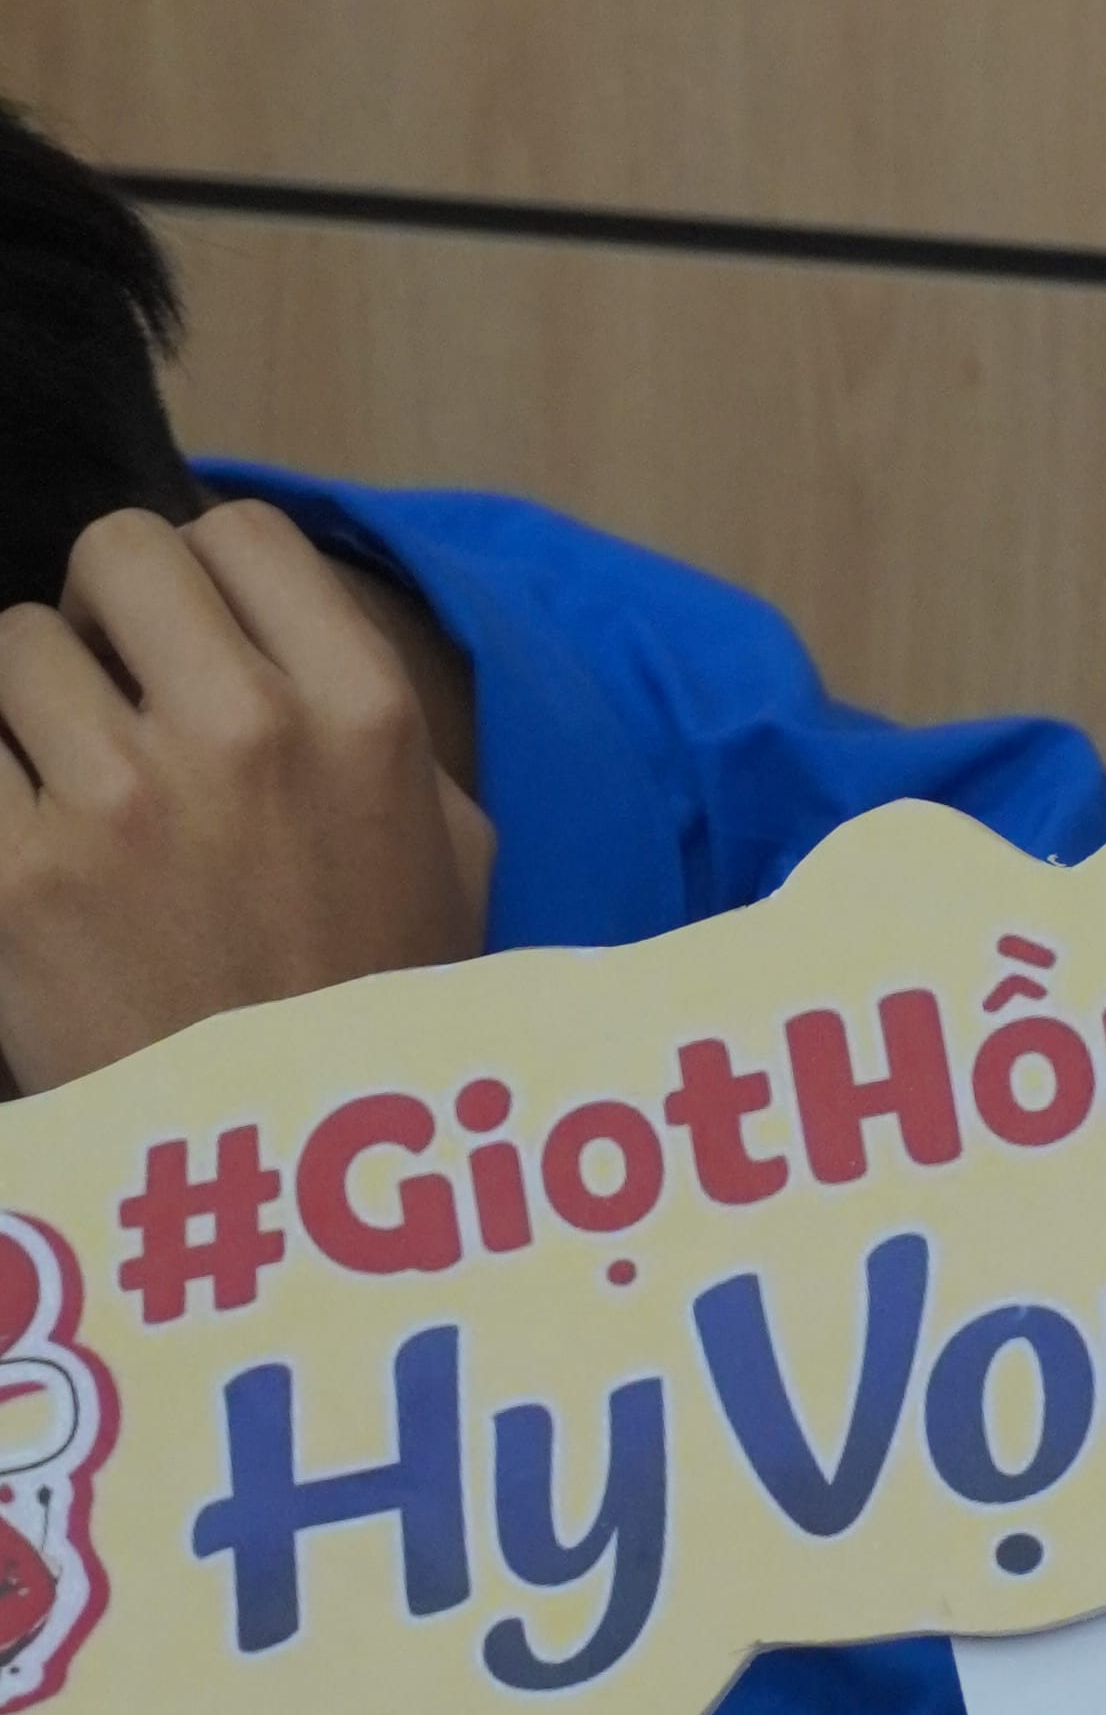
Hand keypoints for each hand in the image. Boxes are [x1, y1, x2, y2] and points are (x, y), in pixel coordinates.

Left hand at [0, 502, 491, 1091]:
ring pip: (12, 648)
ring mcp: (115, 805)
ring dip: (29, 712)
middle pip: (113, 556)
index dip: (201, 581)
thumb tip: (274, 628)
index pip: (236, 533)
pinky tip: (29, 848)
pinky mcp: (8, 882)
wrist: (289, 1181)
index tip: (188, 643)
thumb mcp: (451, 846)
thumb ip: (378, 721)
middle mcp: (244, 733)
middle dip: (104, 619)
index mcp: (363, 711)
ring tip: (69, 798)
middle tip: (112, 698)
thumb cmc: (374, 1004)